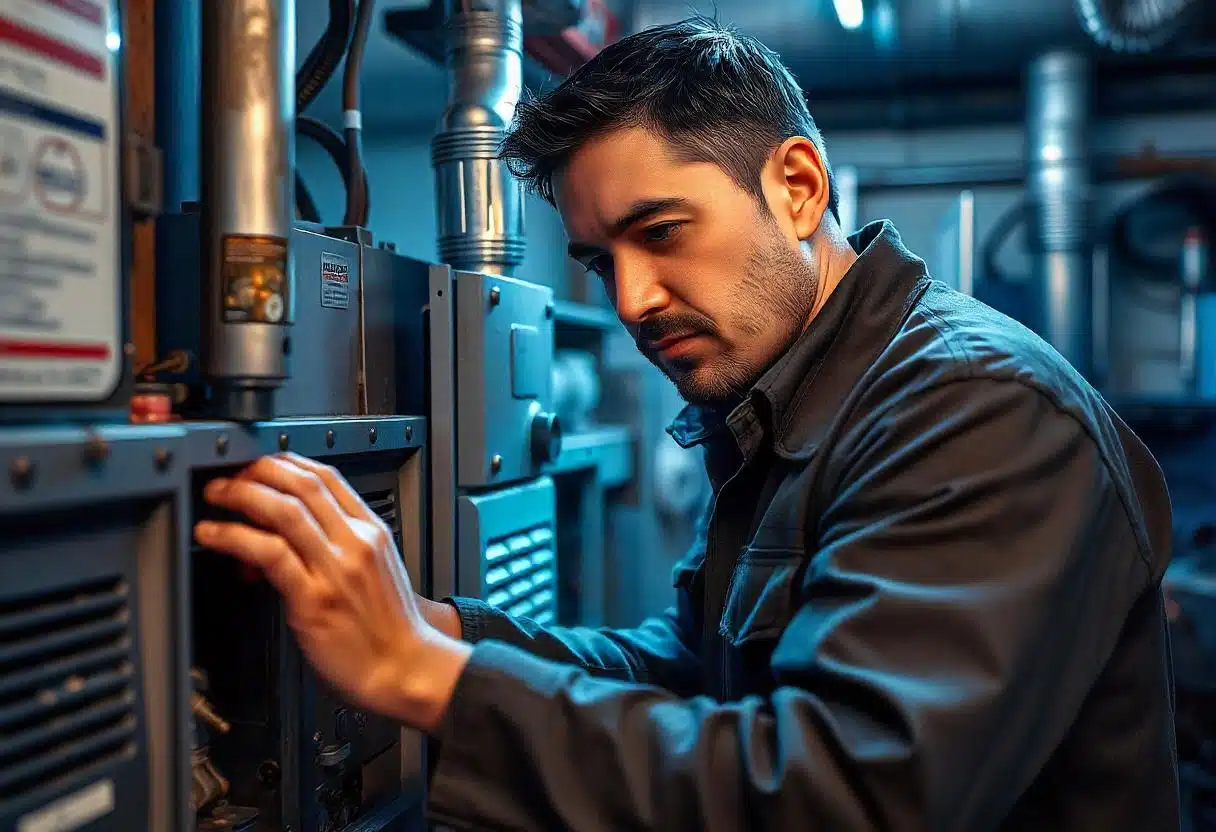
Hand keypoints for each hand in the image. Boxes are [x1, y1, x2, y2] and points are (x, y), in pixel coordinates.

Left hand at [193, 452, 470, 730]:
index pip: (328, 477)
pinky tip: (214, 534)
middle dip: (258, 470)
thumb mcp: (375, 573)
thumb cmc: (389, 630)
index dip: (286, 462)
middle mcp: (355, 543)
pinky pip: (269, 553)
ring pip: (284, 510)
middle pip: (303, 484)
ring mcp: (336, 568)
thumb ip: (339, 549)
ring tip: (215, 495)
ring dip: (241, 494)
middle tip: (229, 474)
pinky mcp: (314, 598)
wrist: (406, 669)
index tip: (260, 465)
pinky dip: (234, 537)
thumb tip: (289, 537)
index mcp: (372, 533)